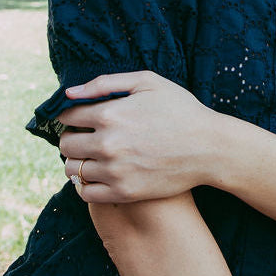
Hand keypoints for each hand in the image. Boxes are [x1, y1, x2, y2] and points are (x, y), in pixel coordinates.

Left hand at [57, 71, 218, 202]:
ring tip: (92, 156)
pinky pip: (85, 193)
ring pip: (73, 169)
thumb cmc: (181, 110)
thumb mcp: (147, 82)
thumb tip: (69, 93)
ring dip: (77, 161)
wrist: (210, 148)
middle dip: (71, 138)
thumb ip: (105, 83)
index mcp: (109, 114)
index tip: (80, 118)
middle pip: (66, 144)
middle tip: (86, 137)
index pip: (67, 117)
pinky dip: (84, 185)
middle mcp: (107, 144)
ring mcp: (115, 171)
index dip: (71, 116)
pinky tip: (97, 175)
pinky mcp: (124, 192)